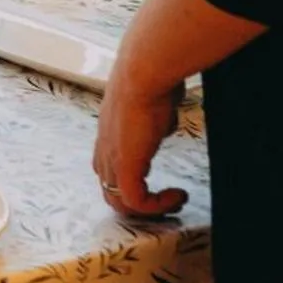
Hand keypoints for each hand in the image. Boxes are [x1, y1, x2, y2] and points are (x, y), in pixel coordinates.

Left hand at [93, 64, 186, 219]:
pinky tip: (177, 196)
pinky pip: (135, 201)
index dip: (131, 181)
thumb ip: (157, 118)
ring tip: (173, 203)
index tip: (158, 183)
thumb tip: (165, 123)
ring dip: (147, 208)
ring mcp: (111, 158)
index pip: (108, 168)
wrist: (144, 73)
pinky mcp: (124, 166)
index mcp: (109, 133)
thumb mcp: (155, 103)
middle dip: (139, 203)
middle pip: (110, 190)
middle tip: (165, 202)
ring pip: (118, 200)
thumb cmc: (152, 78)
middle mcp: (105, 147)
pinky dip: (157, 206)